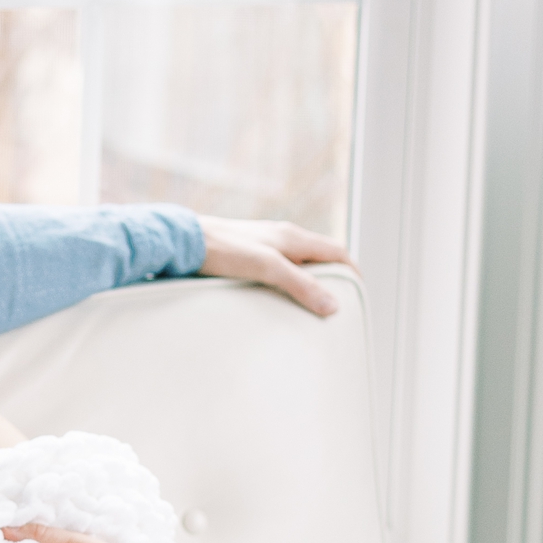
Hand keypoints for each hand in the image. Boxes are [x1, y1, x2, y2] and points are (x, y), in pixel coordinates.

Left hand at [196, 215, 353, 316]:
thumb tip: (333, 305)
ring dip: (307, 280)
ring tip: (309, 305)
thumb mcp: (267, 268)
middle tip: (336, 302)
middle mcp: (281, 237)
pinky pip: (277, 267)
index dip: (352, 271)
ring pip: (297, 262)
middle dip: (332, 277)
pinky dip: (286, 281)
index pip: (336, 251)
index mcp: (292, 237)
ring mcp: (263, 244)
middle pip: (318, 256)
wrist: (184, 241)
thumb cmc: (223, 250)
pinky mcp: (246, 253)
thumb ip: (300, 285)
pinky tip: (276, 296)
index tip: (358, 293)